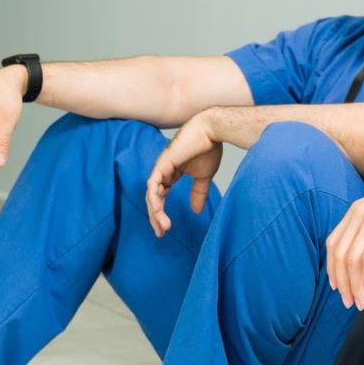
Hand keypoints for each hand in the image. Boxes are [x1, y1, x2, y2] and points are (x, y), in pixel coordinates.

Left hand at [145, 111, 223, 236]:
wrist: (212, 130)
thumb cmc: (208, 148)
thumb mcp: (203, 176)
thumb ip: (198, 193)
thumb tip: (196, 211)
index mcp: (170, 174)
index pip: (160, 197)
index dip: (161, 213)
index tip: (166, 229)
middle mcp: (162, 171)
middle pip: (153, 198)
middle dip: (155, 217)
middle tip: (160, 233)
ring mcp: (161, 167)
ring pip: (151, 194)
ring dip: (155, 212)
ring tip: (162, 227)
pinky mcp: (163, 163)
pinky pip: (153, 184)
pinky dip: (154, 198)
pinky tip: (157, 210)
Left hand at [326, 163, 363, 309]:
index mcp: (355, 210)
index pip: (333, 244)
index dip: (331, 268)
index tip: (337, 287)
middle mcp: (358, 213)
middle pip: (340, 255)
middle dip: (342, 282)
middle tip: (348, 302)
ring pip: (352, 260)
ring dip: (354, 285)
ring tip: (360, 303)